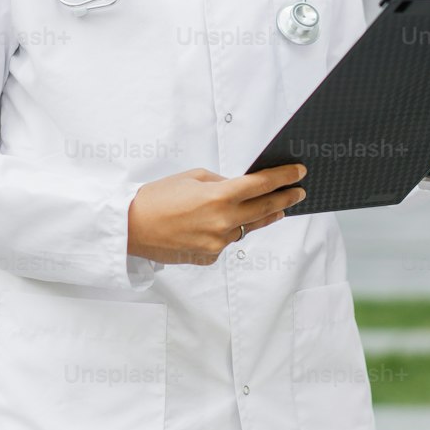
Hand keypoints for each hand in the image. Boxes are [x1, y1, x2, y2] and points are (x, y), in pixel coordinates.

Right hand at [128, 163, 307, 266]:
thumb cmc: (157, 197)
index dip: (283, 177)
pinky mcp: (209, 257)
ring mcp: (218, 243)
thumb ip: (221, 183)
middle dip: (284, 198)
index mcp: (219, 197)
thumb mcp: (193, 178)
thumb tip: (240, 188)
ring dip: (261, 216)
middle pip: (265, 208)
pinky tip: (222, 224)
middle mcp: (223, 222)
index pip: (262, 185)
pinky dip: (228, 231)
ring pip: (247, 227)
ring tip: (276, 209)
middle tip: (298, 192)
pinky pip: (227, 241)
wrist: (131, 227)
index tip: (298, 173)